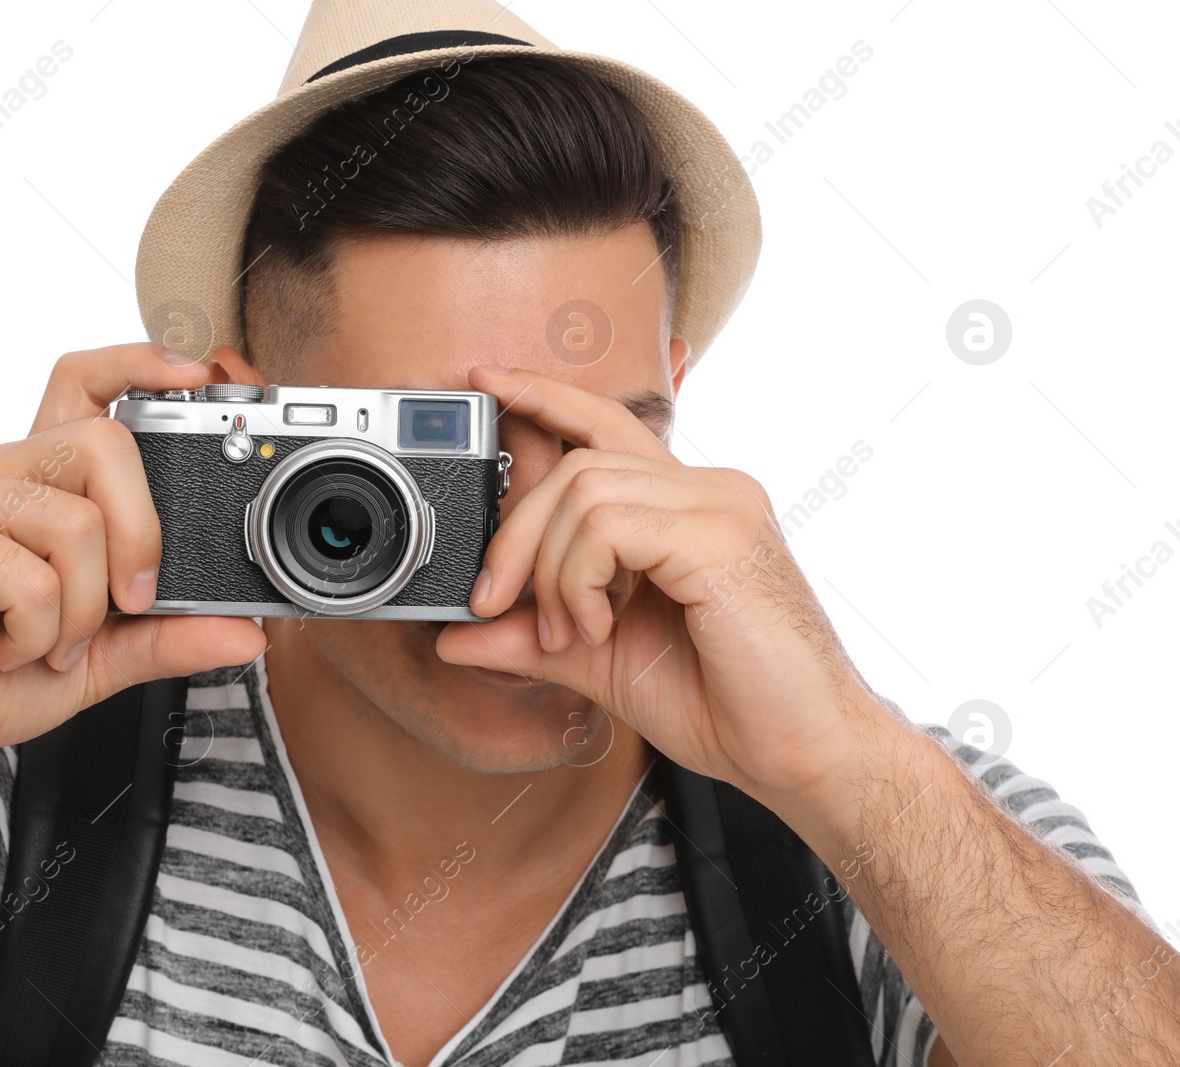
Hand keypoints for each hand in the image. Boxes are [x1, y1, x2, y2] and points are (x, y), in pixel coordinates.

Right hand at [0, 343, 266, 786]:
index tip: (201, 373)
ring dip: (82, 611)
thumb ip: (170, 635)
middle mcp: (3, 471)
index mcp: (41, 484)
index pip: (87, 384)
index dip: (143, 363)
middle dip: (142, 536)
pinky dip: (39, 633)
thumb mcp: (102, 658)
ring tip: (47, 641)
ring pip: (80, 523)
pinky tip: (5, 647)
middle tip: (129, 604)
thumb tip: (248, 630)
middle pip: (107, 444)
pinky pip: (37, 576)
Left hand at [436, 366, 880, 801]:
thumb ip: (532, 638)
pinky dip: (580, 579)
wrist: (803, 754)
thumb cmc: (728, 706)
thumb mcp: (602, 664)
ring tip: (571, 633)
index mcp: (686, 506)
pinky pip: (609, 524)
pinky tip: (597, 627)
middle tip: (496, 605)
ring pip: (585, 491)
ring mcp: (719, 505)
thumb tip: (455, 636)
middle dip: (516, 536)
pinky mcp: (722, 534)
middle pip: (575, 465)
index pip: (606, 424)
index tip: (489, 385)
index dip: (544, 397)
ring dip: (552, 572)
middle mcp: (708, 490)